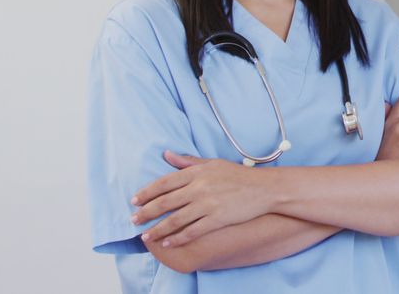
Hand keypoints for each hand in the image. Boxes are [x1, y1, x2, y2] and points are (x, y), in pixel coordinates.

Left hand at [130, 151, 271, 247]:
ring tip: (145, 236)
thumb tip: (166, 154)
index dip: (147, 192)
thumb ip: (188, 161)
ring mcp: (209, 204)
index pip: (165, 182)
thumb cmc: (238, 175)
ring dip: (158, 229)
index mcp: (197, 172)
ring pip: (176, 219)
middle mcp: (200, 187)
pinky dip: (178, 238)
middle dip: (146, 212)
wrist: (264, 188)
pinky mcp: (217, 219)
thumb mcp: (213, 163)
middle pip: (166, 202)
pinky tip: (168, 242)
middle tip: (134, 220)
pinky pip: (193, 231)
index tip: (134, 200)